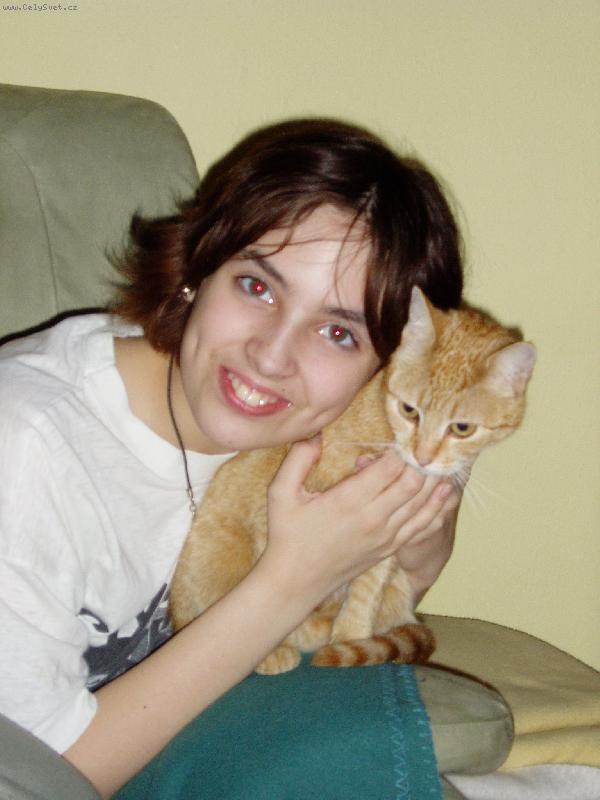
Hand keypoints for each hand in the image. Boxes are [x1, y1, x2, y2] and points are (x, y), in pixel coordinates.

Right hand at [259, 437, 457, 605]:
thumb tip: (315, 432)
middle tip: (425, 445)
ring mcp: (385, 536)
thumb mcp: (281, 493)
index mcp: (349, 500)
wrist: (295, 582)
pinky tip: (447, 493)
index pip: (390, 467)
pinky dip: (438, 508)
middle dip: (422, 462)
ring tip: (445, 461)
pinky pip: (423, 527)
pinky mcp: (390, 549)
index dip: (400, 449)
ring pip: (424, 504)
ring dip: (435, 482)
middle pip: (413, 483)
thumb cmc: (287, 535)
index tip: (401, 436)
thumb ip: (298, 459)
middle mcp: (373, 518)